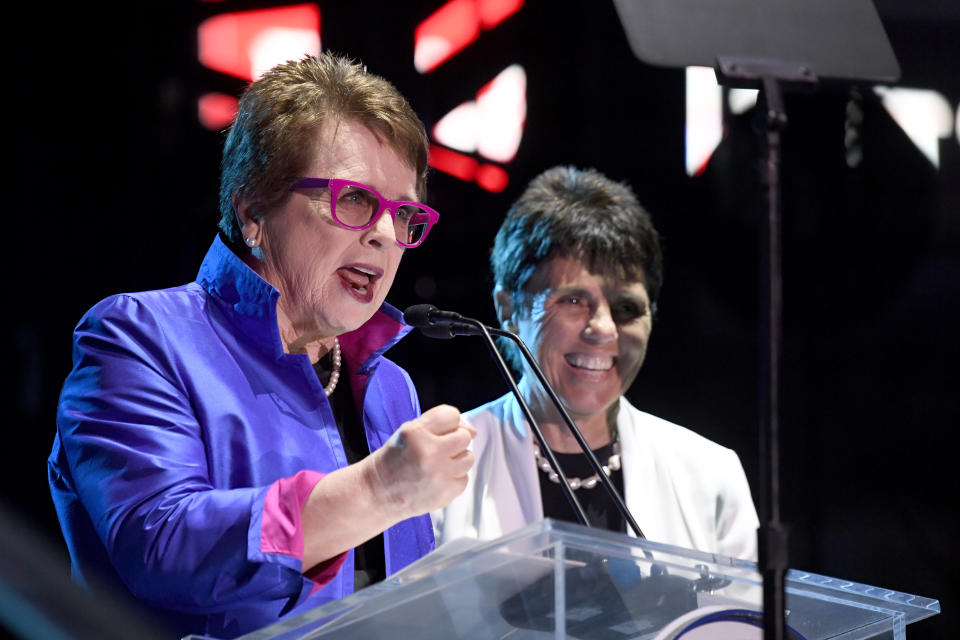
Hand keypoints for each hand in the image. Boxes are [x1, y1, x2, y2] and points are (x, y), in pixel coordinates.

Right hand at [364, 404, 475, 519]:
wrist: (378, 492)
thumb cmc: (395, 459)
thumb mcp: (409, 431)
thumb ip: (440, 423)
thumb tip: (473, 431)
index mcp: (417, 433)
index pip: (452, 415)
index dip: (448, 423)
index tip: (440, 432)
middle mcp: (429, 452)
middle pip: (464, 436)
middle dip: (454, 442)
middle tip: (438, 450)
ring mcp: (439, 474)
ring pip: (469, 458)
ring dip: (457, 460)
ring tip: (438, 465)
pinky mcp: (445, 493)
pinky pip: (464, 478)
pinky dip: (453, 479)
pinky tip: (437, 479)